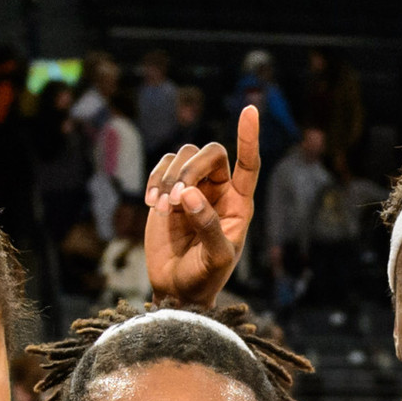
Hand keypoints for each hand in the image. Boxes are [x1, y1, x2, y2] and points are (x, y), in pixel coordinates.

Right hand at [143, 105, 260, 305]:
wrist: (176, 290)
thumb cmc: (204, 278)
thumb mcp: (215, 258)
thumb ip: (207, 226)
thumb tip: (188, 194)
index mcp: (240, 204)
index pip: (249, 163)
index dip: (249, 137)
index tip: (249, 110)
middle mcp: (219, 191)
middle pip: (209, 153)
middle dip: (190, 170)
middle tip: (175, 198)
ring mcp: (193, 189)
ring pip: (183, 156)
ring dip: (169, 178)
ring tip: (161, 208)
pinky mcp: (168, 192)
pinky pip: (164, 167)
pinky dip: (155, 179)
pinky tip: (152, 204)